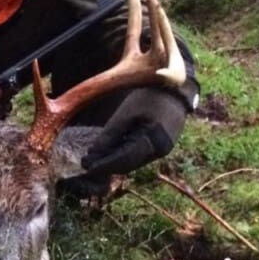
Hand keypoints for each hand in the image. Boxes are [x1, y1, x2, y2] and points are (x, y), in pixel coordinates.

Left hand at [61, 87, 186, 195]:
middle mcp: (159, 150)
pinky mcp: (160, 147)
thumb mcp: (125, 114)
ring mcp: (161, 150)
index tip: (87, 169)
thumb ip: (110, 135)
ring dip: (114, 162)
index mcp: (153, 141)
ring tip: (94, 159)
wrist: (173, 90)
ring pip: (133, 162)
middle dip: (107, 166)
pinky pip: (139, 156)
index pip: (124, 160)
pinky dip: (123, 156)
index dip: (104, 165)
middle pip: (128, 164)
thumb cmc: (147, 99)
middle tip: (85, 164)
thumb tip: (93, 154)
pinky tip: (109, 152)